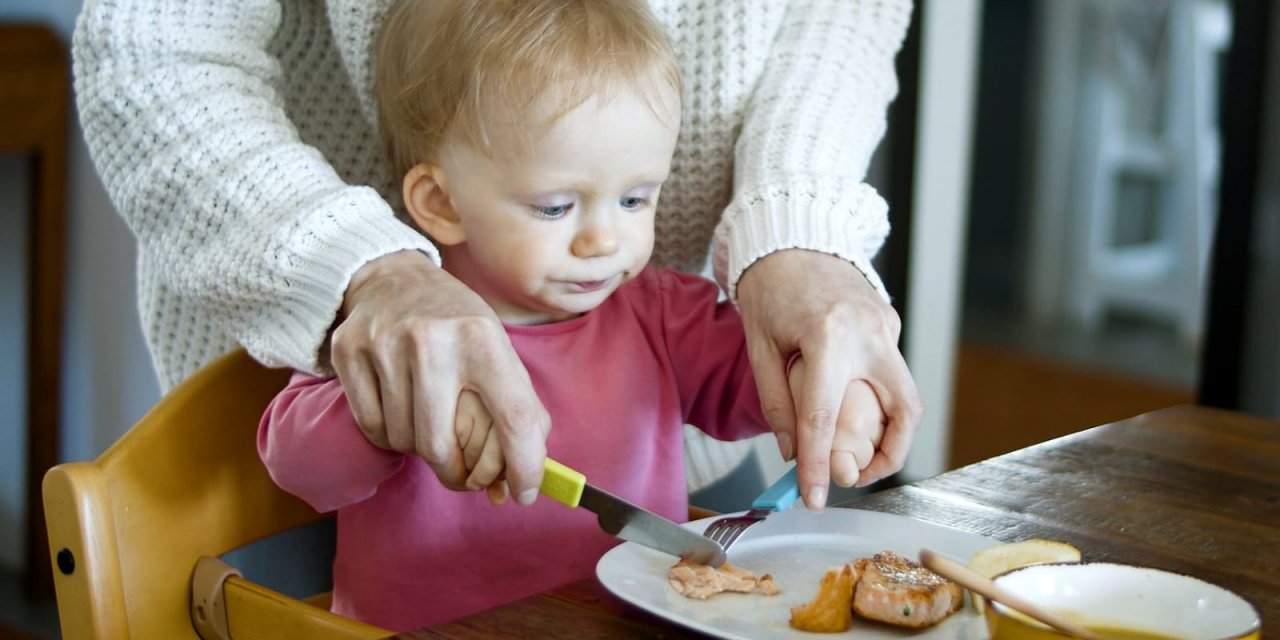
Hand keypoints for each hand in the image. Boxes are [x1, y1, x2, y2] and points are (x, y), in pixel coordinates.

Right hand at [330, 251, 550, 504]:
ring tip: (429, 424)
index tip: (523, 493)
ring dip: (419, 449)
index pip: (514, 417)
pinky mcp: (349, 351)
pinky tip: (400, 413)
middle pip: (440, 445)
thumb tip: (520, 481)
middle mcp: (433, 339)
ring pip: (402, 440)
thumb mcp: (498, 350)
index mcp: (483, 338)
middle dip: (455, 474)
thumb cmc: (456, 325)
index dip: (524, 466)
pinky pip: (371, 426)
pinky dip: (389, 435)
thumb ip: (518, 410)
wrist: (393, 277)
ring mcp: (385, 344)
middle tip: (463, 476)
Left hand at [737, 250, 921, 508]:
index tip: (814, 498)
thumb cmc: (769, 287)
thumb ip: (777, 401)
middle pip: (903, 411)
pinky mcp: (890, 322)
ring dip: (890, 432)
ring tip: (856, 452)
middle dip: (889, 456)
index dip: (818, 466)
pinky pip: (893, 372)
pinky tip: (851, 406)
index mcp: (828, 337)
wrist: (792, 234)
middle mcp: (869, 332)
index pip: (824, 419)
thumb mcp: (759, 345)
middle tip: (858, 478)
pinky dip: (878, 399)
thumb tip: (793, 452)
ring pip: (906, 396)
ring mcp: (887, 325)